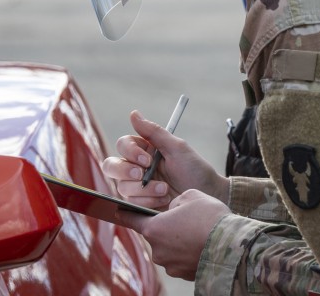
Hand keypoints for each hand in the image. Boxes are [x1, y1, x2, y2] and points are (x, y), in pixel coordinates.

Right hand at [101, 110, 226, 209]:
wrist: (208, 196)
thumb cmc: (195, 170)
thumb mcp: (178, 148)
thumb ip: (154, 132)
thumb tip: (133, 113)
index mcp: (144, 150)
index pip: (123, 145)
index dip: (130, 152)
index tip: (147, 159)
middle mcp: (136, 168)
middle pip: (112, 166)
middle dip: (125, 171)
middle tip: (142, 176)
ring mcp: (137, 188)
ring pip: (122, 187)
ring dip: (144, 190)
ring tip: (165, 190)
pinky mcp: (140, 205)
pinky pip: (131, 204)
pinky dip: (147, 202)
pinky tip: (164, 201)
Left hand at [115, 189, 230, 280]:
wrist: (233, 246)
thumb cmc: (211, 218)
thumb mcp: (191, 196)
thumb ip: (175, 202)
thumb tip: (174, 211)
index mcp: (154, 229)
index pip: (132, 220)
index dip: (125, 214)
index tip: (118, 212)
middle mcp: (158, 250)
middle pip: (156, 235)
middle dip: (167, 227)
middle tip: (186, 220)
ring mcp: (171, 266)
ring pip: (170, 248)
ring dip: (178, 241)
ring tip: (198, 233)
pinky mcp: (184, 275)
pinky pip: (181, 260)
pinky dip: (188, 253)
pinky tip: (202, 245)